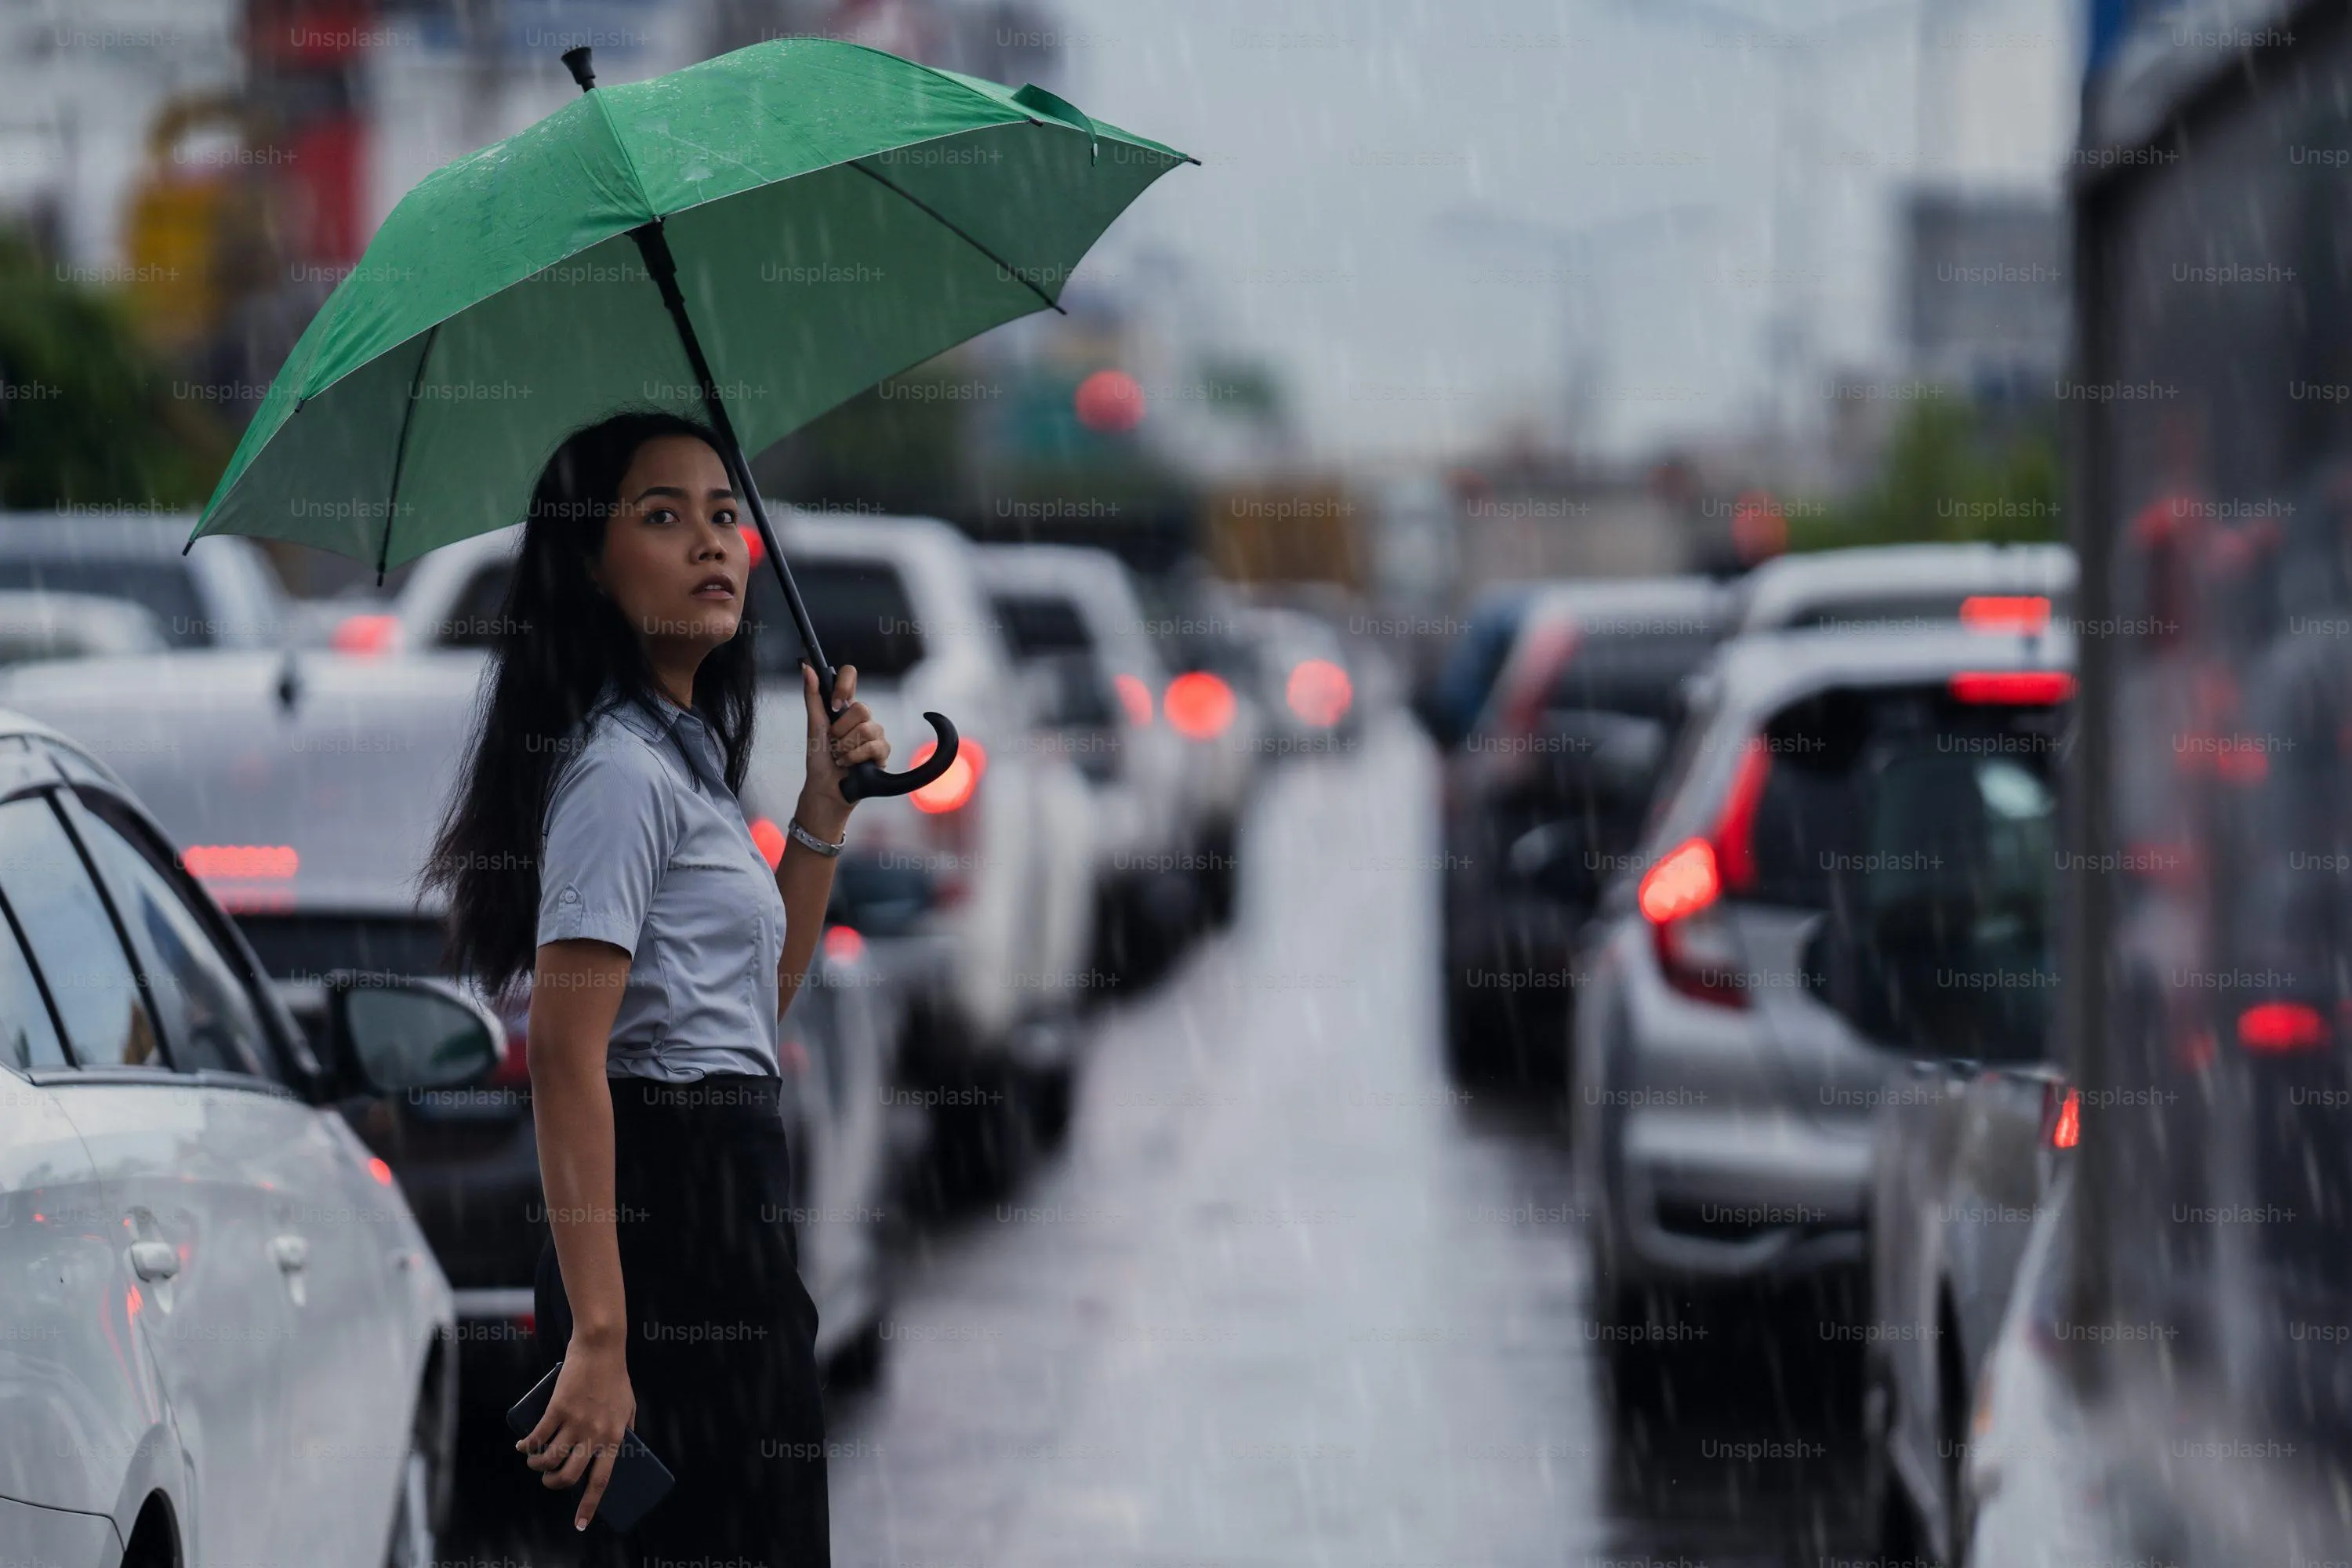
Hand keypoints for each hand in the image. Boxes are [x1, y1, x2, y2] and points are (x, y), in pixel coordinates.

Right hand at [516, 1336, 635, 1530]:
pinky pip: (537, 1438)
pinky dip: (526, 1447)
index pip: (602, 1480)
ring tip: (533, 1462)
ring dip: (537, 1467)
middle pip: (569, 1476)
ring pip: (549, 1460)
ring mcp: (575, 1422)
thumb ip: (626, 1428)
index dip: (589, 1505)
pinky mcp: (557, 1408)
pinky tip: (522, 1447)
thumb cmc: (615, 1377)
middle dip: (553, 1485)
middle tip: (548, 1480)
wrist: (601, 1347)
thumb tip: (622, 1448)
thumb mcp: (629, 1405)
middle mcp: (595, 1433)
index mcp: (615, 1436)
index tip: (580, 1524)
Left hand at [800, 661, 888, 828]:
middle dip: (842, 730)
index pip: (850, 676)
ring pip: (869, 729)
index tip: (835, 704)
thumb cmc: (819, 759)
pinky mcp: (882, 753)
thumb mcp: (813, 725)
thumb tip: (805, 667)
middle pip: (863, 708)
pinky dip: (855, 758)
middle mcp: (862, 718)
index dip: (844, 685)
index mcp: (844, 707)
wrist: (826, 788)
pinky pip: (875, 747)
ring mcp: (875, 735)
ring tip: (840, 756)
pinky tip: (850, 764)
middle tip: (834, 742)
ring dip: (847, 747)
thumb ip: (812, 695)